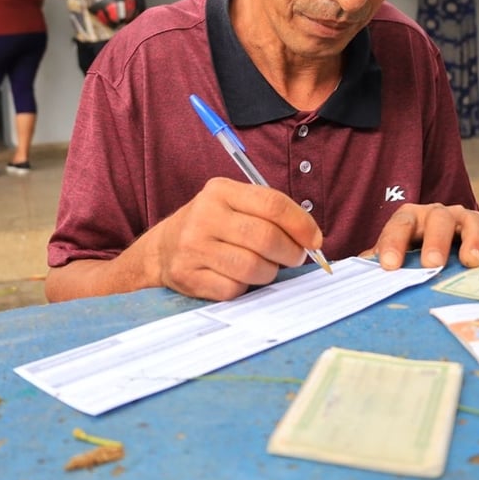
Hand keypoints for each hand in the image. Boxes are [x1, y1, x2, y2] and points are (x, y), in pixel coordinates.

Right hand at [144, 178, 322, 300]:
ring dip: (269, 272)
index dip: (301, 224)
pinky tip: (238, 278)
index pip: (272, 204)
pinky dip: (245, 288)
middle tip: (295, 258)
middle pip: (265, 237)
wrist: (162, 250)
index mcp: (220, 190)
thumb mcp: (234, 205)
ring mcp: (193, 246)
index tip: (315, 240)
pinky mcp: (188, 276)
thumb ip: (270, 214)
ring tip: (265, 267)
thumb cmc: (212, 226)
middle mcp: (204, 215)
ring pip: (252, 267)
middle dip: (290, 252)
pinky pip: (234, 289)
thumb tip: (313, 239)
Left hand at [364, 203, 478, 270]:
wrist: (439, 237)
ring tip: (470, 261)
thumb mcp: (395, 252)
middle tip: (432, 264)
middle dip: (434, 242)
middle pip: (436, 219)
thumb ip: (379, 260)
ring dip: (471, 240)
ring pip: (468, 219)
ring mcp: (460, 216)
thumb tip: (358, 274)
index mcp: (408, 218)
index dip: (393, 244)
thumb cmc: (412, 250)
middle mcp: (434, 213)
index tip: (389, 266)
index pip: (398, 226)